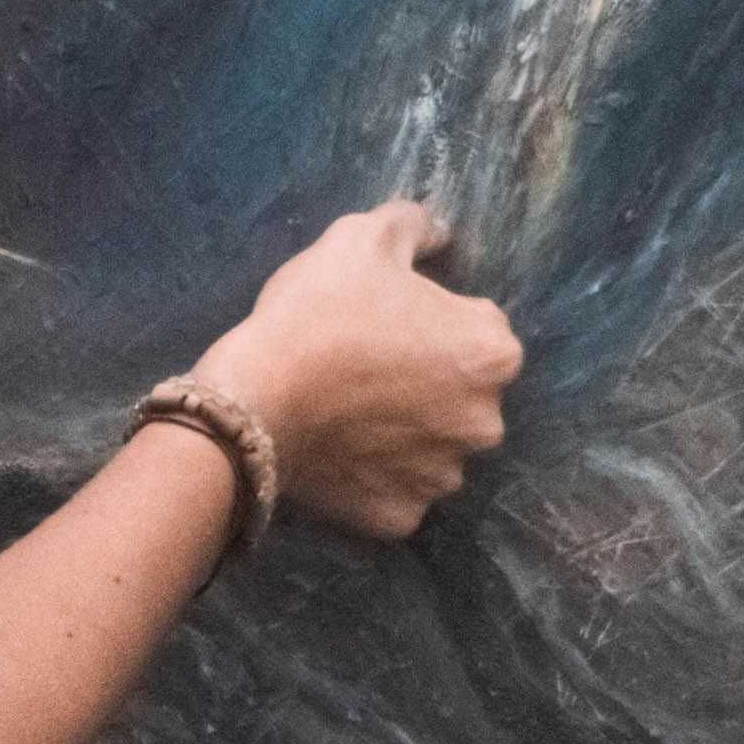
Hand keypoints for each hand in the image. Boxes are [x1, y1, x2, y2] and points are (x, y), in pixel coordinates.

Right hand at [200, 200, 521, 542]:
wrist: (252, 401)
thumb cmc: (316, 312)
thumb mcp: (361, 238)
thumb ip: (413, 224)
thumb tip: (437, 228)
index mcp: (491, 353)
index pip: (477, 329)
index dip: (430, 320)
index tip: (384, 320)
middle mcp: (485, 423)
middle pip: (463, 395)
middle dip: (427, 382)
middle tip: (363, 368)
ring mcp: (443, 477)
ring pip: (433, 448)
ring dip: (405, 433)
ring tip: (347, 412)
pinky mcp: (401, 519)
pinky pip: (395, 491)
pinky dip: (374, 477)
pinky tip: (339, 452)